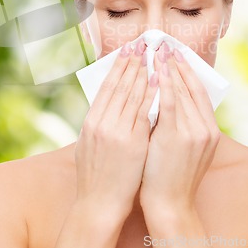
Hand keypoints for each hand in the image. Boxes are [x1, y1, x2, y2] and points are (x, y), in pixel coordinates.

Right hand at [74, 39, 158, 219]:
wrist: (97, 203)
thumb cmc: (95, 175)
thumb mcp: (89, 144)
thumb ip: (100, 122)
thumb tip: (109, 104)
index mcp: (90, 121)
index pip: (106, 87)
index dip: (117, 67)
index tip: (126, 51)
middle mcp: (101, 123)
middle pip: (119, 86)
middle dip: (131, 63)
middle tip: (140, 44)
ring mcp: (116, 132)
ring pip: (132, 94)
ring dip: (142, 72)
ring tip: (151, 55)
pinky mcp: (132, 143)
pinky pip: (144, 112)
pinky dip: (151, 94)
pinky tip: (158, 80)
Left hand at [140, 43, 220, 217]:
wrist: (170, 205)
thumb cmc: (171, 177)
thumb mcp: (186, 149)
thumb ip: (183, 125)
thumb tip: (169, 100)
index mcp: (209, 130)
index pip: (199, 92)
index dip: (188, 70)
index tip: (177, 53)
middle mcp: (206, 128)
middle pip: (191, 87)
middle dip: (178, 63)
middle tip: (166, 43)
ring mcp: (193, 132)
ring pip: (181, 91)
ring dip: (168, 67)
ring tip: (158, 49)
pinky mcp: (176, 136)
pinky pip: (169, 102)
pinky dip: (164, 83)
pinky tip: (156, 69)